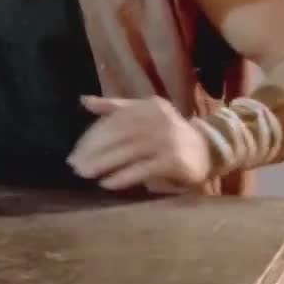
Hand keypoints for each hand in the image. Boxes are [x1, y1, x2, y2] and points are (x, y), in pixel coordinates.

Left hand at [67, 95, 213, 192]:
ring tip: (84, 174)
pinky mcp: (174, 160)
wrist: (209, 151)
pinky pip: (143, 168)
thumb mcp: (145, 115)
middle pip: (118, 135)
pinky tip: (106, 183)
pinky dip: (123, 176)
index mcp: (148, 106)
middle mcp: (158, 120)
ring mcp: (168, 139)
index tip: (74, 151)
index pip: (114, 120)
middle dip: (93, 151)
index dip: (92, 136)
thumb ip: (115, 108)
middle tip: (74, 164)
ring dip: (103, 164)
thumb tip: (84, 100)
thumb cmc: (169, 134)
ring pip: (128, 151)